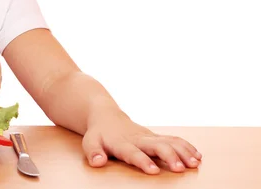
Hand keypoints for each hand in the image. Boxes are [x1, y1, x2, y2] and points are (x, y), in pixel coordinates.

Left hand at [82, 111, 201, 174]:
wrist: (106, 115)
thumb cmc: (98, 134)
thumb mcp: (90, 142)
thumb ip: (93, 152)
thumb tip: (97, 162)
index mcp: (122, 143)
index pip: (133, 153)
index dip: (143, 161)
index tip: (154, 171)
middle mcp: (138, 139)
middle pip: (156, 146)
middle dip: (169, 156)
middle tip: (181, 169)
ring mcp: (149, 136)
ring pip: (169, 141)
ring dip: (183, 151)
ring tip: (195, 163)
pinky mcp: (156, 136)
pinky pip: (173, 139)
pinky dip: (186, 146)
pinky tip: (198, 156)